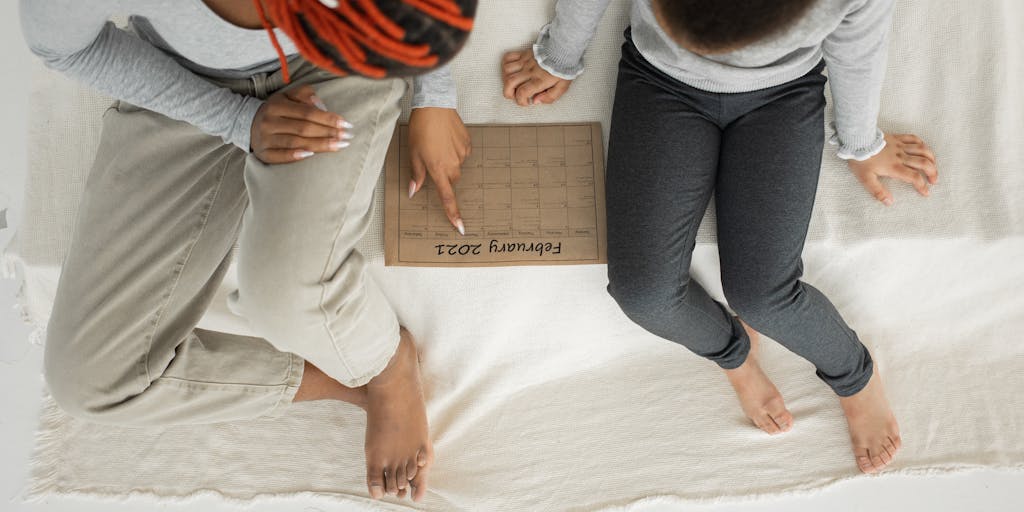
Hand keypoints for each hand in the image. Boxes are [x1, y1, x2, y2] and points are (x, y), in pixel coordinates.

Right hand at [250, 84, 353, 163]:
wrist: (247, 124)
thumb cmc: (277, 110)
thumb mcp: (287, 96)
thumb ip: (305, 94)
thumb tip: (321, 105)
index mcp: (277, 105)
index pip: (307, 112)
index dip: (328, 118)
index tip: (346, 124)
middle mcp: (269, 121)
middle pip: (304, 128)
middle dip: (328, 133)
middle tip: (347, 137)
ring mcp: (265, 138)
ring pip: (296, 142)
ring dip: (319, 145)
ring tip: (339, 146)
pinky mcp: (263, 153)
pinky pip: (280, 156)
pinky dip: (295, 156)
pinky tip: (311, 156)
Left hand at [408, 107, 470, 234]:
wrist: (435, 105)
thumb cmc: (420, 128)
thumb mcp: (413, 153)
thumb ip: (416, 174)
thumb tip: (414, 191)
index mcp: (438, 169)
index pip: (447, 197)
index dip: (453, 213)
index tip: (460, 227)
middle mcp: (453, 164)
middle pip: (451, 180)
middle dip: (443, 175)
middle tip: (431, 159)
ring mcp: (462, 154)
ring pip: (456, 166)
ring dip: (448, 161)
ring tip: (438, 144)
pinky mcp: (468, 144)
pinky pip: (462, 154)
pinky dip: (455, 150)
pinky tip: (446, 139)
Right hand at [502, 49, 572, 105]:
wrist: (564, 49)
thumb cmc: (563, 68)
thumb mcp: (562, 87)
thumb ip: (550, 97)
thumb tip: (536, 101)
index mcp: (539, 80)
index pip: (522, 92)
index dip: (520, 101)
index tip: (526, 102)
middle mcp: (530, 71)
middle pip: (509, 83)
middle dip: (508, 93)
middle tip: (515, 95)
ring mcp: (525, 62)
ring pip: (506, 71)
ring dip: (506, 80)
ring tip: (513, 84)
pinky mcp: (524, 54)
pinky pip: (508, 57)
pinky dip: (505, 65)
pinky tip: (510, 71)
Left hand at [847, 133, 938, 205]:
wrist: (856, 140)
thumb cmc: (860, 160)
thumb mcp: (866, 179)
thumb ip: (878, 191)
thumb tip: (889, 202)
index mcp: (894, 167)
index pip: (914, 177)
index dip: (922, 186)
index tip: (926, 193)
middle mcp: (901, 156)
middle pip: (923, 163)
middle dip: (932, 172)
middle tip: (934, 180)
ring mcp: (900, 145)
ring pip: (922, 150)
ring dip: (931, 158)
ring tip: (933, 165)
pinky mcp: (897, 138)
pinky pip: (913, 138)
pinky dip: (922, 144)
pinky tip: (924, 149)